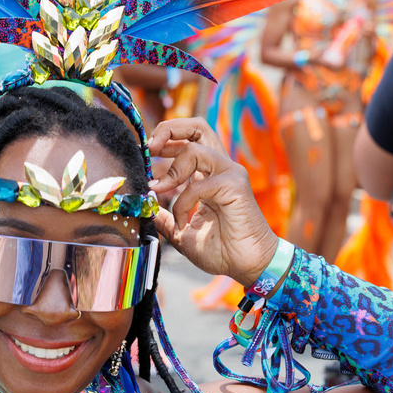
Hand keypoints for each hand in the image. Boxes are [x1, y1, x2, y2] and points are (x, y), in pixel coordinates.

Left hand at [148, 118, 278, 286]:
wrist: (247, 266)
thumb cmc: (222, 250)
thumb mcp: (182, 232)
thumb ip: (165, 218)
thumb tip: (146, 210)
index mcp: (208, 174)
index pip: (188, 139)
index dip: (164, 139)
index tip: (145, 155)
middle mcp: (219, 168)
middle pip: (197, 126)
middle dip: (168, 130)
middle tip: (149, 149)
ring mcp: (229, 173)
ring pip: (194, 148)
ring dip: (171, 170)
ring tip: (158, 191)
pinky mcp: (234, 185)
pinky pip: (197, 184)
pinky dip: (183, 202)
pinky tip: (183, 222)